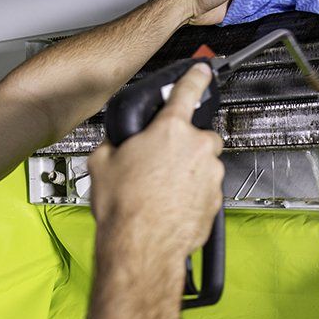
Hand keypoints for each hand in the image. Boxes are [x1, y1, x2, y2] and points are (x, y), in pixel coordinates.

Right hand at [87, 63, 224, 262]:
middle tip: (162, 160)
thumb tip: (115, 144)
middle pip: (200, 134)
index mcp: (170, 129)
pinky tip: (172, 205)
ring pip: (205, 163)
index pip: (187, 91)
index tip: (203, 72)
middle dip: (185, 144)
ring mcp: (210, 174)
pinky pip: (207, 189)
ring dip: (189, 171)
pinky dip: (194, 193)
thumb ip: (114, 143)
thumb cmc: (124, 208)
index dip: (196, 77)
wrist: (142, 247)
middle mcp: (197, 148)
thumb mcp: (102, 164)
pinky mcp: (216, 199)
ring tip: (163, 189)